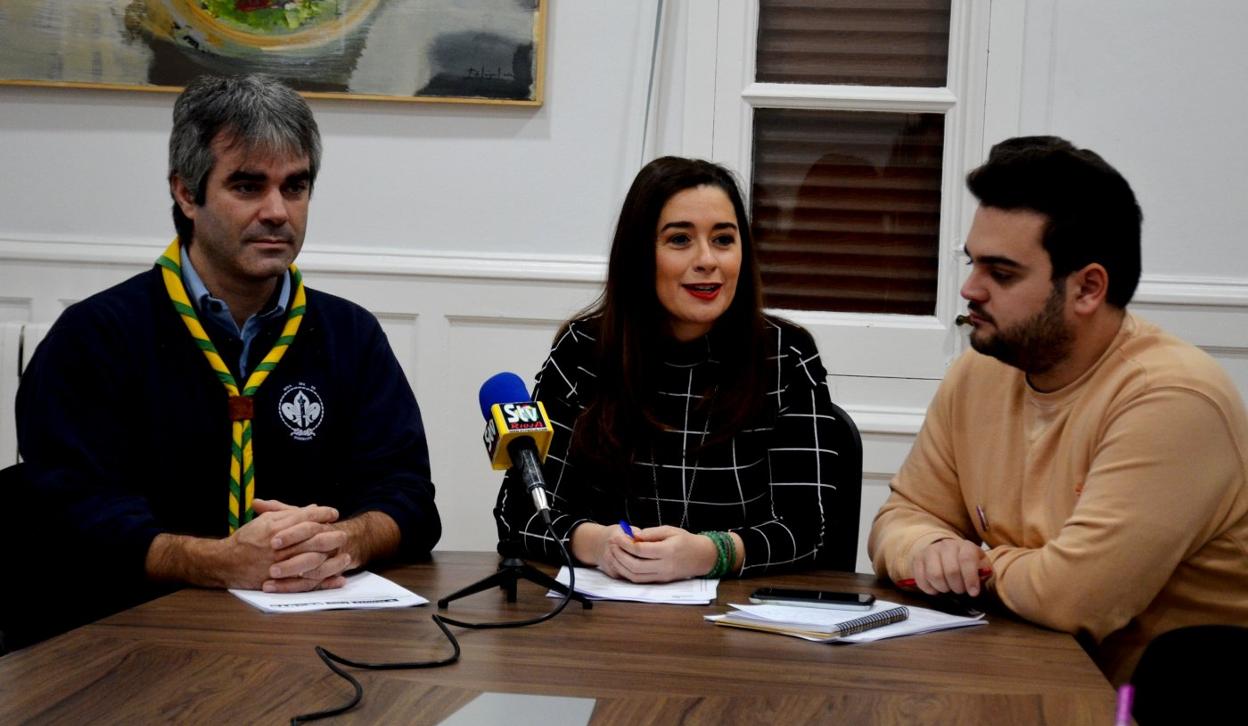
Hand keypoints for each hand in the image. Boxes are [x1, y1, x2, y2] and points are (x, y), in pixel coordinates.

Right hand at [213, 501, 343, 590]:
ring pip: (312, 562)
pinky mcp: (279, 582)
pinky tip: (338, 579)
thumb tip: (313, 508)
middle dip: (331, 537)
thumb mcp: (265, 521)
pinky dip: (324, 582)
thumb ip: (289, 514)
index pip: (304, 519)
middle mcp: (279, 547)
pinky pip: (306, 584)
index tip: (334, 513)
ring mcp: (279, 566)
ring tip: (347, 557)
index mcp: (275, 529)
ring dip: (332, 561)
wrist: (224, 563)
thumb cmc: (246, 540)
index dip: (321, 514)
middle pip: (311, 540)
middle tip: (344, 535)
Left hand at [600, 525, 718, 582]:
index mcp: (668, 551)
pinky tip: (622, 563)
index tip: (618, 536)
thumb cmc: (686, 541)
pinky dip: (628, 573)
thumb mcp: (670, 530)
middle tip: (612, 544)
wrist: (702, 557)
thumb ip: (651, 533)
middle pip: (635, 565)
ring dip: (621, 565)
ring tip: (614, 553)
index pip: (640, 550)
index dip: (626, 543)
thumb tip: (633, 535)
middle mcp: (664, 566)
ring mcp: (662, 576)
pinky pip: (640, 580)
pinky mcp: (660, 581)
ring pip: (635, 576)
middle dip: (620, 555)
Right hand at [910, 538, 990, 596]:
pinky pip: (921, 579)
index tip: (973, 592)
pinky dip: (929, 589)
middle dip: (957, 586)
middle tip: (960, 590)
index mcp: (965, 546)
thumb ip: (984, 571)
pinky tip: (936, 588)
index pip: (967, 560)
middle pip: (951, 571)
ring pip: (935, 576)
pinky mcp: (918, 559)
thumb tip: (981, 577)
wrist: (945, 551)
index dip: (970, 578)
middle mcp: (946, 545)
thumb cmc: (965, 562)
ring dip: (943, 588)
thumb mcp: (980, 564)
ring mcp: (930, 551)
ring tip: (947, 588)